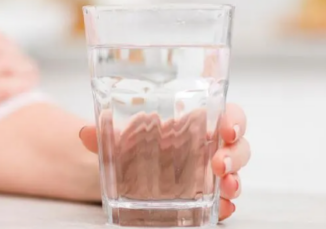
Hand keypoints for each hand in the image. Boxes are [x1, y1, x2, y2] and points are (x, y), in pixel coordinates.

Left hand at [78, 103, 249, 220]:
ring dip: (234, 181)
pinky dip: (224, 206)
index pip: (228, 116)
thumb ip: (104, 135)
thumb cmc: (133, 147)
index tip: (227, 128)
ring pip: (236, 175)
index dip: (235, 120)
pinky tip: (220, 208)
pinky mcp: (204, 199)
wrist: (124, 173)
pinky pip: (222, 203)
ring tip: (224, 187)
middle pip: (239, 147)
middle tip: (219, 164)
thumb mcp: (120, 140)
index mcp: (196, 125)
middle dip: (235, 155)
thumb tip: (85, 132)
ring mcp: (210, 175)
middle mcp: (209, 148)